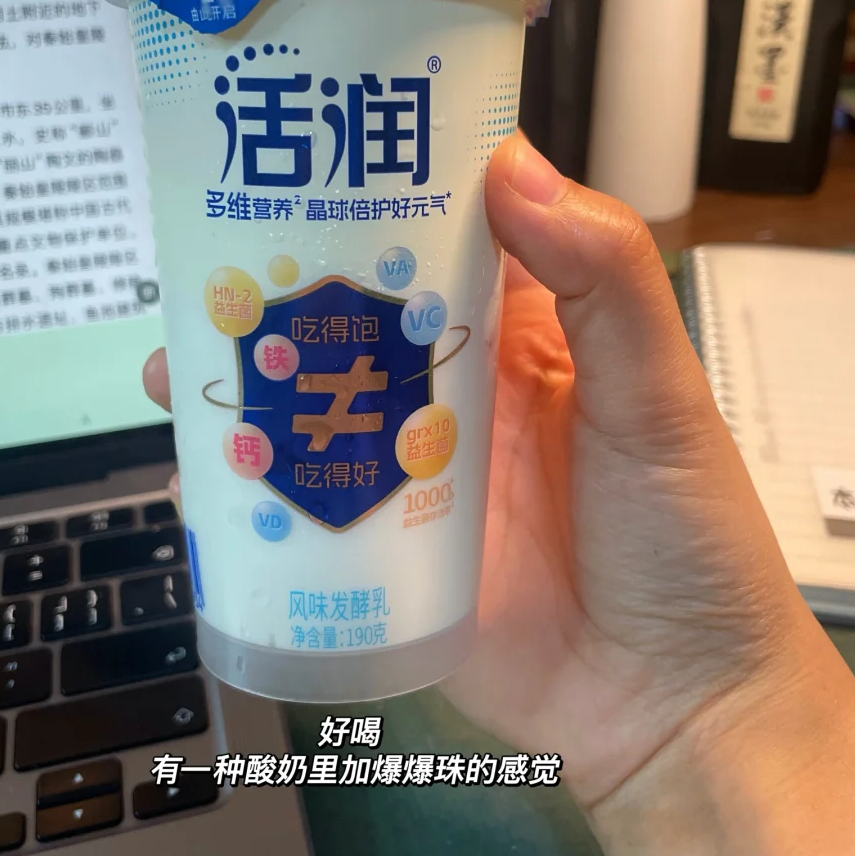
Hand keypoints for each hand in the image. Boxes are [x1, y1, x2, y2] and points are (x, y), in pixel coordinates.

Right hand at [143, 133, 821, 810]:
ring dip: (244, 378)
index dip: (380, 188)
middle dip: (278, 282)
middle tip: (200, 253)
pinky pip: (302, 505)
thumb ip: (604, 281)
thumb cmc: (686, 539)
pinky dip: (243, 483)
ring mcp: (411, 471)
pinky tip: (191, 466)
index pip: (443, 235)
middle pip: (355, 316)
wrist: (673, 711)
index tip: (303, 143)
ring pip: (312, 405)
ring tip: (168, 359)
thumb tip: (509, 159)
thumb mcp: (662, 398)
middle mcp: (456, 389)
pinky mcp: (382, 553)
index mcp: (526, 332)